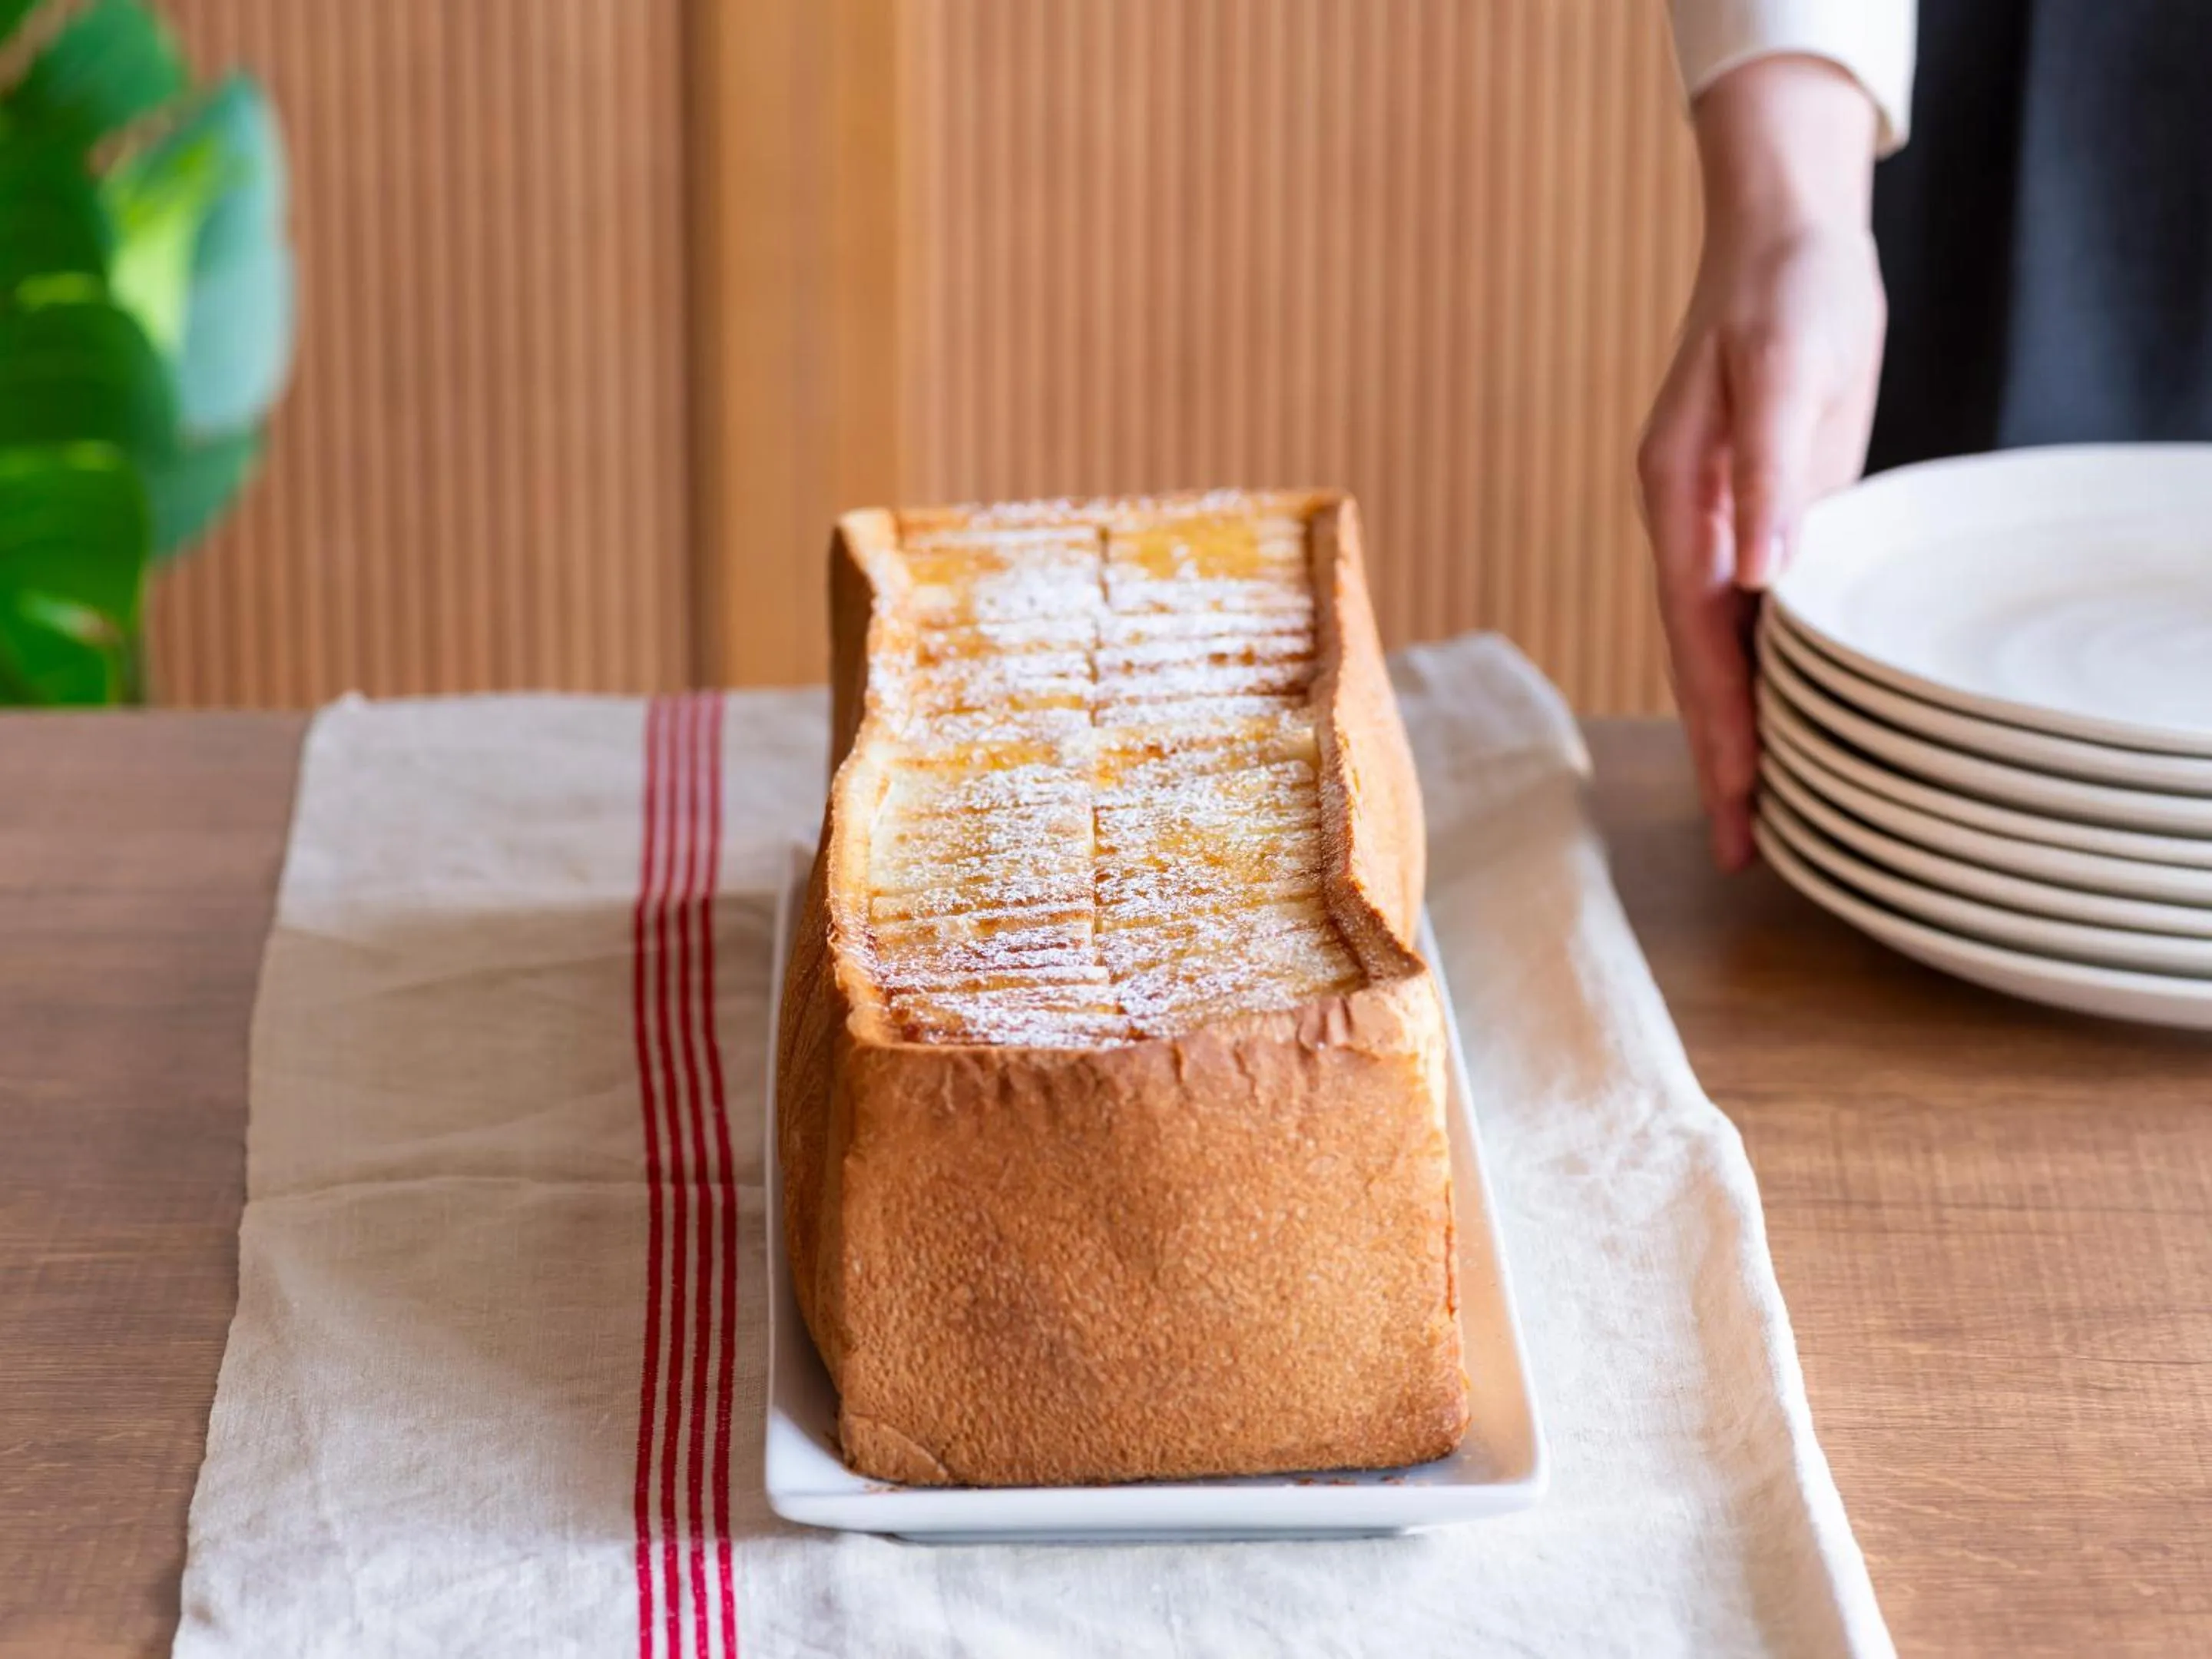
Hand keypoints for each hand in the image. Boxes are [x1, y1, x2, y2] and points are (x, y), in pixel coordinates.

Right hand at [1637, 56, 1886, 869]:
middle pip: (1701, 664)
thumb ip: (1767, 474)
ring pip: (1729, 650)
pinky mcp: (1770, 516)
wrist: (1787, 234)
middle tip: (1742, 850)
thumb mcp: (1781, 367)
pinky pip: (1765, 618)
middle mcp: (1695, 529)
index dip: (1718, 725)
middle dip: (1721, 757)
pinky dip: (1774, 677)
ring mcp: (1730, 527)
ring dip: (1745, 729)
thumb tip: (1758, 579)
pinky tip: (1794, 723)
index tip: (1736, 804)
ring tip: (1764, 815)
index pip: (1696, 640)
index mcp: (1680, 502)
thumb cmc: (1783, 290)